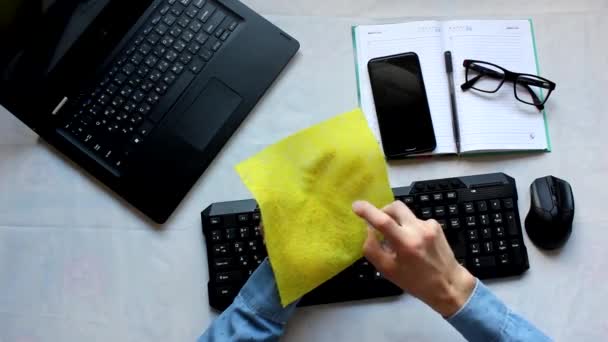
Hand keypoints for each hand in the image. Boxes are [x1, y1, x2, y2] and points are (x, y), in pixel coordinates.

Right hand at [352, 200, 475, 316]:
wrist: (449, 284)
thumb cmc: (416, 281)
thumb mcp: (388, 271)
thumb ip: (373, 249)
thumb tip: (368, 231)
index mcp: (405, 244)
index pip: (383, 221)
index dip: (367, 210)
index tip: (356, 206)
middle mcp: (418, 230)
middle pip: (395, 207)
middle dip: (383, 211)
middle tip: (380, 224)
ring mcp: (429, 226)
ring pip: (405, 214)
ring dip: (398, 222)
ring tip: (400, 241)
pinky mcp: (436, 225)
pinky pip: (416, 220)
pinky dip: (410, 228)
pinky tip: (415, 243)